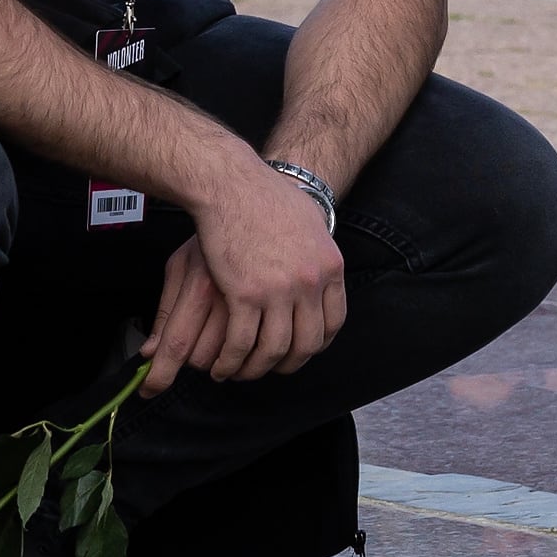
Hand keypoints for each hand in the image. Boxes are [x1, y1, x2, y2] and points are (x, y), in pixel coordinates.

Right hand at [140, 160, 346, 391]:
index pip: (334, 321)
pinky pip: (243, 342)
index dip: (318, 343)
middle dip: (288, 363)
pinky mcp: (245, 294)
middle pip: (307, 343)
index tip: (301, 350)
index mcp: (329, 267)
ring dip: (257, 369)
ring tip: (241, 372)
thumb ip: (319, 253)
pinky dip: (232, 361)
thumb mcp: (310, 224)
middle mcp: (310, 283)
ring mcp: (279, 291)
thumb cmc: (266, 197)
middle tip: (271, 367)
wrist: (233, 183)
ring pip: (275, 349)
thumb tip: (323, 271)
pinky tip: (222, 366)